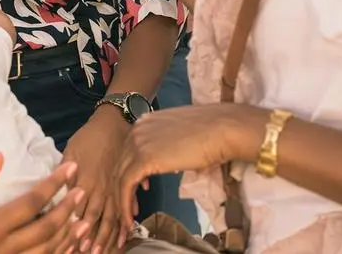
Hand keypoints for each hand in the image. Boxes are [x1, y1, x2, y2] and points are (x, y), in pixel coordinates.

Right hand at [0, 155, 88, 253]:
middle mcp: (1, 252)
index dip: (53, 186)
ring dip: (68, 235)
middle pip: (46, 230)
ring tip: (83, 218)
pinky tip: (66, 248)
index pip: (30, 205)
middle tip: (82, 189)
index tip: (69, 169)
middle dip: (68, 208)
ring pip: (46, 253)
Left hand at [62, 108, 128, 253]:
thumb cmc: (89, 136)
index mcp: (86, 181)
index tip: (72, 246)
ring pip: (112, 216)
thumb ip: (64, 172)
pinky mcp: (125, 183)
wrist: (116, 122)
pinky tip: (127, 233)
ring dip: (109, 235)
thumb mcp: (70, 150)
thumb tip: (56, 192)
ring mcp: (115, 187)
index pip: (79, 211)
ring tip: (106, 251)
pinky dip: (126, 221)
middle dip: (92, 238)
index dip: (75, 230)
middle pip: (97, 218)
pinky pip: (126, 206)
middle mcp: (102, 188)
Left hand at [114, 105, 262, 225]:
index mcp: (144, 123)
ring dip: (123, 201)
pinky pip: (126, 185)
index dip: (131, 174)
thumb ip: (165, 147)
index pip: (128, 153)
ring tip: (129, 219)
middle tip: (132, 209)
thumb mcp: (179, 137)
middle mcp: (136, 130)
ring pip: (120, 177)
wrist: (222, 129)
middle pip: (121, 165)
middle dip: (124, 190)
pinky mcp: (143, 159)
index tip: (141, 191)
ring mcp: (137, 143)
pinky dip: (125, 204)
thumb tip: (165, 162)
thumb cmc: (211, 133)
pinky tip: (131, 218)